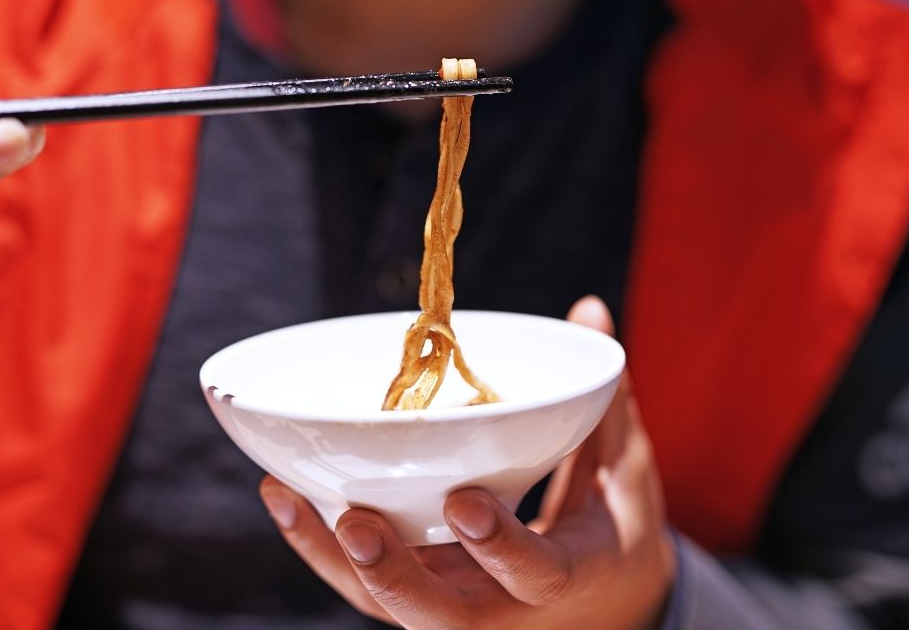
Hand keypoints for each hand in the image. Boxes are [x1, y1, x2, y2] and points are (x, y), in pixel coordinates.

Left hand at [260, 296, 675, 628]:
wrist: (600, 603)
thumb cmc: (610, 531)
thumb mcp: (625, 473)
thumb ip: (604, 400)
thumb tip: (589, 310)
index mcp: (566, 578)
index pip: (535, 574)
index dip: (500, 547)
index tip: (465, 501)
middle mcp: (504, 612)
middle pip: (441, 616)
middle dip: (395, 575)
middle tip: (357, 523)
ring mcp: (455, 608)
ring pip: (386, 605)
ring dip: (333, 557)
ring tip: (287, 496)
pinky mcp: (421, 599)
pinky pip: (363, 585)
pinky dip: (319, 547)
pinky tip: (283, 497)